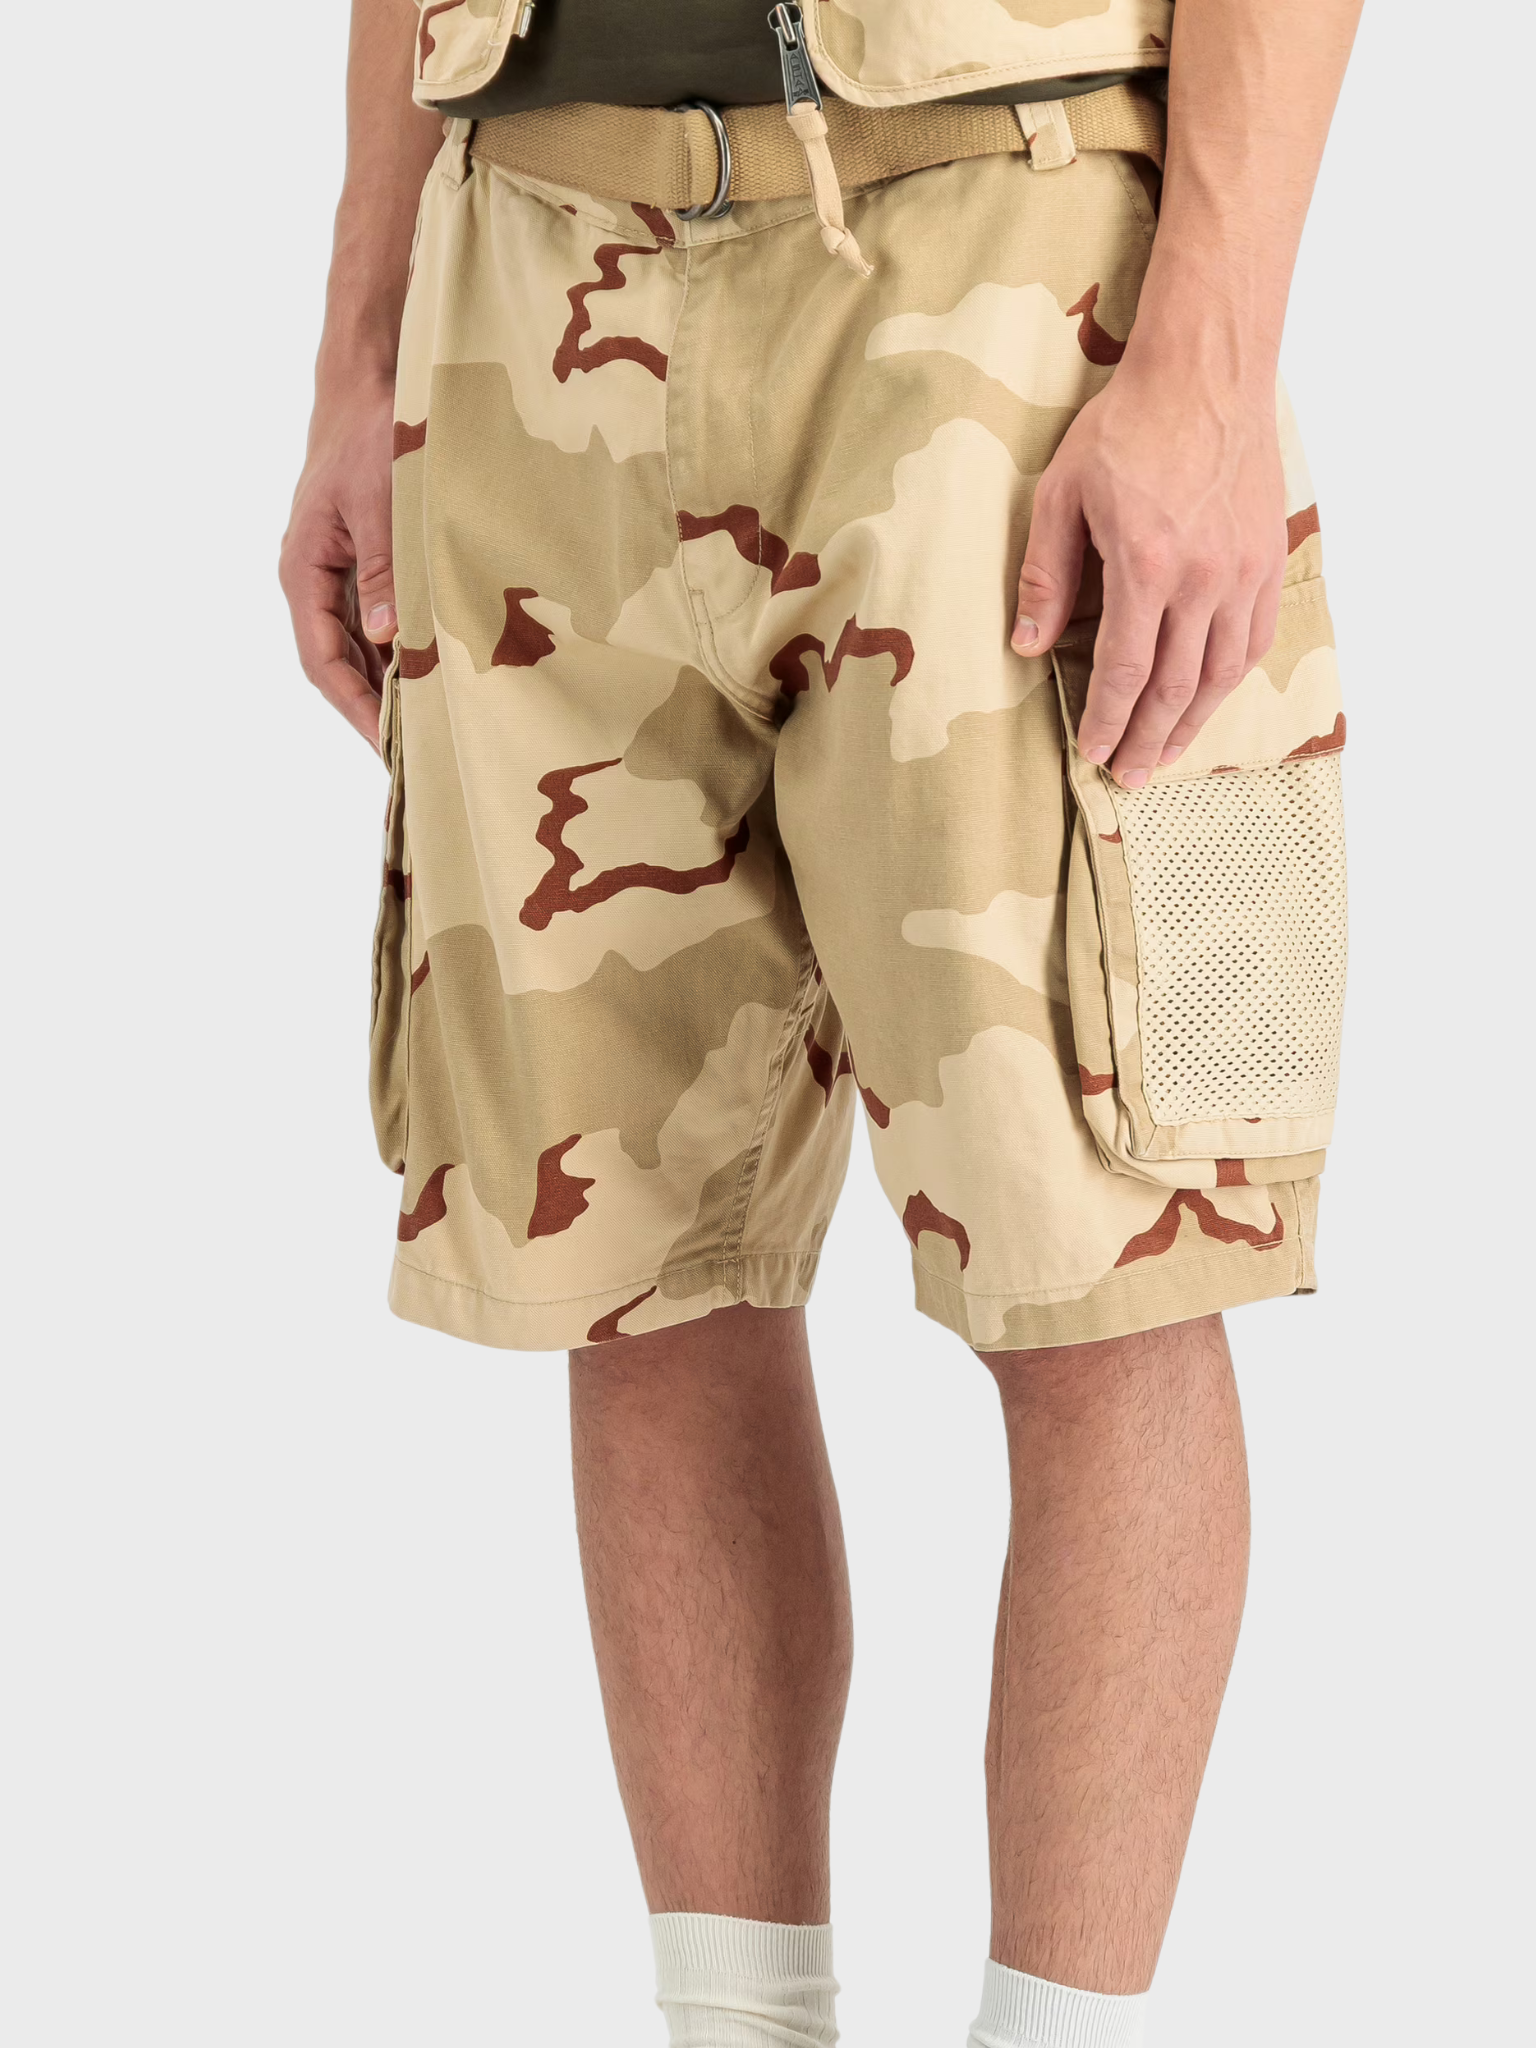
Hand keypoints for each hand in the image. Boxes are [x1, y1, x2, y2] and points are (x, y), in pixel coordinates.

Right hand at [279, 368, 398, 750]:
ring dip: (388, 685)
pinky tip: (431, 678)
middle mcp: (315, 579)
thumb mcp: (381, 504)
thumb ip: (383, 571)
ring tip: (425, 730)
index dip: (354, 707)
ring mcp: (339, 573)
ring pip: (359, 647)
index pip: (322, 660)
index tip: (385, 746)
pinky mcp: (365, 564)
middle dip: (372, 709)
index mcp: (304, 569)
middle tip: (413, 758)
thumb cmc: (372, 433)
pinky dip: (401, 652)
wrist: (372, 381)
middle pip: (338, 663)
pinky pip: (379, 621)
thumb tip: (386, 639)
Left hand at [1012, 360, 1285, 787]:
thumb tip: (1028, 647)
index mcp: (1147, 565)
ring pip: (1222, 672)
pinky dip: (1231, 680)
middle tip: (1131, 777)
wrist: (1205, 372)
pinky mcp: (1267, 558)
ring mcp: (1244, 570)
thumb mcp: (1062, 494)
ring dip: (1193, 723)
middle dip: (1150, 739)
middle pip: (1176, 686)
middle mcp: (1204, 577)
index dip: (1110, 720)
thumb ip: (1046, 576)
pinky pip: (1254, 638)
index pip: (1127, 669)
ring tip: (1168, 755)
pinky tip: (1209, 699)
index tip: (1095, 753)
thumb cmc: (1126, 427)